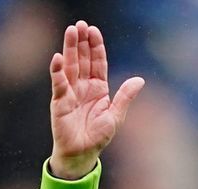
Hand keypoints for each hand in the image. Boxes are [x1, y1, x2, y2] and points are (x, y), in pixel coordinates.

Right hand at [48, 20, 144, 179]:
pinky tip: (57, 58)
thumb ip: (125, 97)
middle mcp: (83, 87)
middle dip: (81, 42)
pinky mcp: (60, 102)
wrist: (82, 154)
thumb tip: (140, 80)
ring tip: (70, 31)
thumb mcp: (116, 116)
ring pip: (70, 66)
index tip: (94, 31)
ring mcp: (70, 92)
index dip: (95, 47)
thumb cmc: (98, 136)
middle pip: (82, 59)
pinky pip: (59, 84)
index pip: (97, 62)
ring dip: (69, 49)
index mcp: (98, 88)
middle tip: (80, 24)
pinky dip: (57, 72)